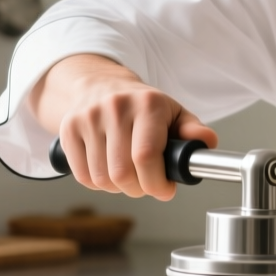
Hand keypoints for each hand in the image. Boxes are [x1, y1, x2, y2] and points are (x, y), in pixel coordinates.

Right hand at [30, 54, 216, 199]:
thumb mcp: (174, 113)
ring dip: (119, 188)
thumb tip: (207, 142)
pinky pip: (83, 177)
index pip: (146, 157)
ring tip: (129, 175)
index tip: (165, 190)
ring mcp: (88, 118)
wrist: (101, 85)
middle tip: (147, 183)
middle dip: (139, 189)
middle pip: (123, 174)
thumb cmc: (143, 107)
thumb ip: (193, 131)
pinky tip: (109, 169)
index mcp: (147, 104)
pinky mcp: (68, 130)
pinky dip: (99, 184)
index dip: (156, 184)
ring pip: (102, 179)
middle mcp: (115, 107)